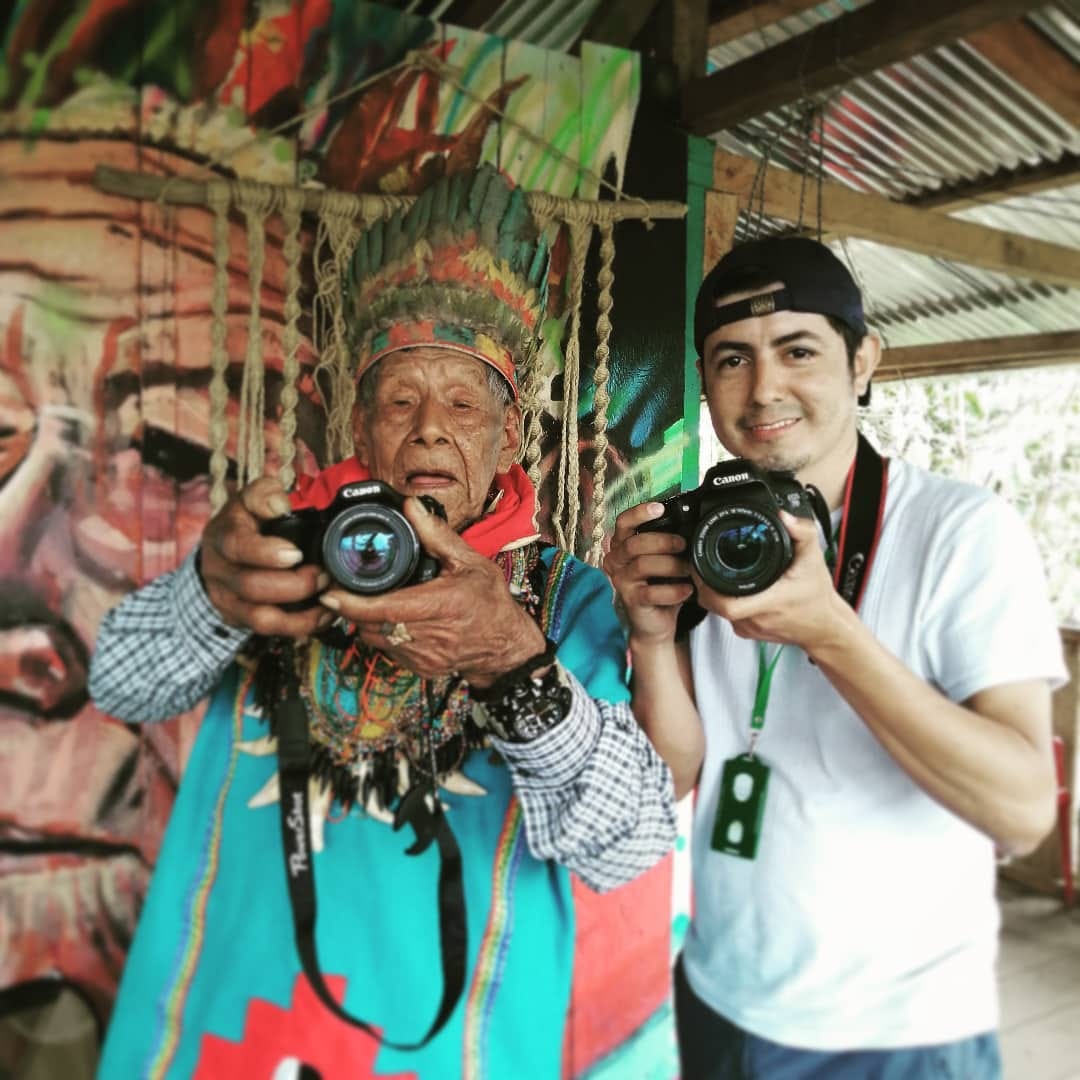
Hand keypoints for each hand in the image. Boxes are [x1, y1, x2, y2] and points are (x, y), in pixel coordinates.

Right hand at [199, 477, 334, 637]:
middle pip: (251, 587)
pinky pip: (270, 631)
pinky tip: (324, 615)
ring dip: (299, 612)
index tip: (295, 553)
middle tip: (322, 575)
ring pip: (260, 617)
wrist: (216, 557)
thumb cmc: (243, 524)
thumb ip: (266, 494)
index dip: (265, 552)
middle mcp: (220, 571)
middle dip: (294, 585)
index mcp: (223, 535)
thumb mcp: (249, 499)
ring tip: (326, 596)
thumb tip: (281, 506)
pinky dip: (301, 626)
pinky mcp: (240, 619)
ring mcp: (228, 599)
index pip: (236, 545)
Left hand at [319, 496, 545, 684]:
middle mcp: (429, 635)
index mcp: (440, 605)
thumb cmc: (490, 602)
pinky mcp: (420, 668)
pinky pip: (388, 650)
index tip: (330, 593)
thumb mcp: (469, 562)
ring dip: (368, 621)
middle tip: (348, 588)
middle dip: (355, 607)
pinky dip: (384, 633)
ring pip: (375, 638)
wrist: (506, 646)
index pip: (383, 608)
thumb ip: (436, 535)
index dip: (351, 603)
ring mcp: (423, 656)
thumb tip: (411, 507)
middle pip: (372, 624)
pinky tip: (395, 618)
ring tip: (373, 601)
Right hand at [605, 502, 694, 644]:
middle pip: (634, 544)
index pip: (623, 522)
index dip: (639, 513)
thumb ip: (667, 541)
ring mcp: (621, 581)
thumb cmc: (660, 584)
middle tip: (683, 544)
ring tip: (689, 570)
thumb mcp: (662, 558)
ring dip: (671, 565)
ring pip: (643, 565)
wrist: (655, 620)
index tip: (659, 508)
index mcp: (622, 545)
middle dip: (663, 541)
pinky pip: (652, 593)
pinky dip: (673, 591)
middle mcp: (616, 561)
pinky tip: (687, 590)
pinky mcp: (631, 600)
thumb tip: (690, 523)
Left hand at [692, 510, 849, 649]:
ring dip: (714, 592)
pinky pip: (728, 617)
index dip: (707, 586)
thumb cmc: (818, 597)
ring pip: (718, 612)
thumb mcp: (813, 559)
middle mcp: (755, 619)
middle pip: (713, 606)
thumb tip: (784, 516)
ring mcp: (751, 628)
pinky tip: (732, 589)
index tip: (703, 567)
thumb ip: (802, 533)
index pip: (724, 603)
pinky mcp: (750, 633)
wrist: (825, 626)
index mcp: (769, 602)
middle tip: (704, 564)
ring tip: (717, 573)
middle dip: (704, 584)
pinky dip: (725, 602)